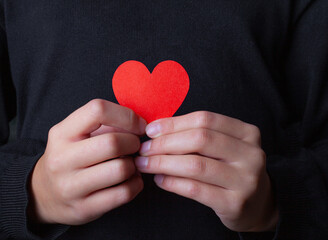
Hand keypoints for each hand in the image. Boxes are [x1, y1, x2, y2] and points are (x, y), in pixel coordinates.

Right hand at [30, 99, 145, 224]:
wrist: (42, 195)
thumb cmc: (69, 157)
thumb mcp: (75, 134)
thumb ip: (104, 125)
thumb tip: (138, 124)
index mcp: (61, 133)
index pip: (98, 110)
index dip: (126, 116)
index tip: (138, 125)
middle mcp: (62, 159)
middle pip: (112, 143)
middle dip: (133, 142)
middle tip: (135, 146)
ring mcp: (71, 187)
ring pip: (121, 169)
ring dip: (134, 165)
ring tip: (130, 164)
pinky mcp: (83, 208)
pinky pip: (123, 193)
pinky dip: (135, 184)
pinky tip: (131, 180)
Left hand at [134, 111, 277, 231]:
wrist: (258, 205)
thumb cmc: (231, 169)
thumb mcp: (225, 146)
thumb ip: (199, 134)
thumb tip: (157, 129)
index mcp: (247, 133)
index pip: (205, 120)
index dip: (174, 123)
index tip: (150, 130)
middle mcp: (251, 154)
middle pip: (200, 139)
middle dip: (165, 143)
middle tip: (144, 149)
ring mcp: (245, 180)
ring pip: (195, 165)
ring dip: (163, 163)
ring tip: (145, 164)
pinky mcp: (234, 203)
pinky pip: (196, 189)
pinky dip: (172, 183)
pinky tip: (159, 180)